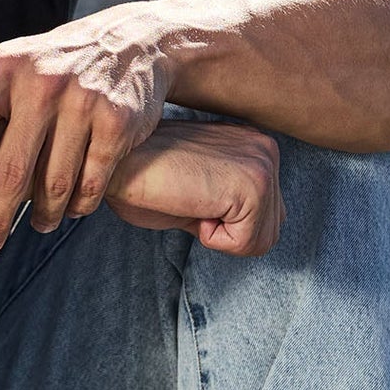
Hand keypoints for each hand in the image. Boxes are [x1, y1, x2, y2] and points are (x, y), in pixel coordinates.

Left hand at [0, 6, 173, 251]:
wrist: (131, 41)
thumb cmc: (51, 61)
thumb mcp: (6, 59)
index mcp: (4, 68)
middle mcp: (42, 81)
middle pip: (11, 167)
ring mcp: (83, 100)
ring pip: (54, 181)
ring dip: (43, 215)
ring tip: (35, 226)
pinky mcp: (117, 121)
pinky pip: (92, 180)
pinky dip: (80, 204)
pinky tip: (71, 211)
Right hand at [101, 118, 284, 257]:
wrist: (117, 163)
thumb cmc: (143, 179)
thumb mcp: (199, 192)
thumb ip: (228, 205)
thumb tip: (245, 232)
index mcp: (252, 146)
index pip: (267, 214)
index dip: (225, 223)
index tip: (192, 196)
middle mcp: (265, 149)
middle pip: (271, 230)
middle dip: (230, 232)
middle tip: (191, 201)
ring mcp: (263, 165)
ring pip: (262, 240)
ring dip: (221, 235)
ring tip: (192, 201)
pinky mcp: (254, 186)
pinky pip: (245, 243)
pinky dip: (213, 238)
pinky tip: (191, 204)